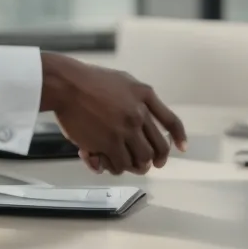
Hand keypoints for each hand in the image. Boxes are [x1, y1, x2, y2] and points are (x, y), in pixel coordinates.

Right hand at [36, 53, 186, 175]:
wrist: (65, 84)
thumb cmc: (86, 80)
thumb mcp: (122, 80)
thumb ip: (137, 96)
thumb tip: (146, 112)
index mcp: (144, 95)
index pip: (171, 121)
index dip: (179, 137)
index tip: (182, 148)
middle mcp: (139, 113)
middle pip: (159, 147)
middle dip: (157, 159)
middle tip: (151, 164)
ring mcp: (125, 129)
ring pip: (141, 159)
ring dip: (135, 166)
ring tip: (127, 165)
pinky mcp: (109, 143)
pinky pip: (120, 164)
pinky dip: (116, 168)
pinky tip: (107, 165)